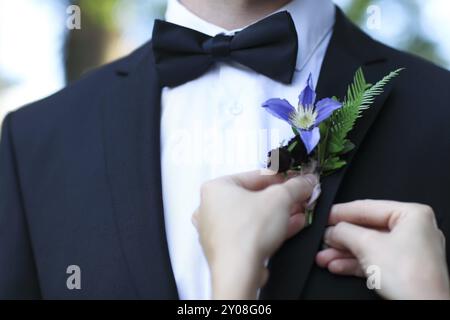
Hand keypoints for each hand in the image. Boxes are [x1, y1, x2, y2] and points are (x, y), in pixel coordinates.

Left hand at [193, 171, 317, 298]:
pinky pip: (250, 234)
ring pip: (253, 217)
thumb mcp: (280, 199)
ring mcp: (216, 231)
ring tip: (297, 212)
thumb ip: (295, 187)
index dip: (279, 178)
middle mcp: (210, 208)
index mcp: (215, 188)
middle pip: (253, 198)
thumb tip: (304, 182)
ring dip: (278, 215)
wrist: (239, 270)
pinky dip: (269, 230)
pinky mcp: (226, 249)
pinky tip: (289, 228)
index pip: (254, 176)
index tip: (294, 181)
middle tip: (297, 198)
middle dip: (280, 200)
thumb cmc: (246, 232)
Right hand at [316, 200, 449, 299]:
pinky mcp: (404, 270)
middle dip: (341, 238)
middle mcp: (413, 230)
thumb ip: (344, 232)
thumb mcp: (367, 245)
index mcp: (412, 215)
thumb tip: (331, 230)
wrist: (424, 309)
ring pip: (368, 247)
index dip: (341, 213)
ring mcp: (409, 251)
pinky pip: (374, 260)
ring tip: (323, 257)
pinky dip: (355, 263)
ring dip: (343, 253)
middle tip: (323, 239)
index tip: (324, 216)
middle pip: (367, 229)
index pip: (368, 208)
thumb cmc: (408, 275)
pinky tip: (336, 266)